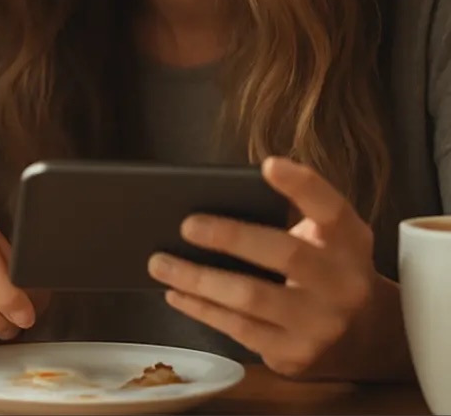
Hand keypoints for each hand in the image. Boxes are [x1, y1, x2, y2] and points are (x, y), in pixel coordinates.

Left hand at [148, 157, 383, 377]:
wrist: (361, 332)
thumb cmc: (322, 262)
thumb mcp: (323, 233)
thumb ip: (290, 212)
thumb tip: (215, 198)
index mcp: (347, 238)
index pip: (330, 206)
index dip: (301, 185)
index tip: (268, 165)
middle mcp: (343, 282)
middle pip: (286, 255)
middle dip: (231, 238)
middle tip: (186, 225)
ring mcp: (321, 324)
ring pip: (252, 298)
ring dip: (199, 279)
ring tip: (160, 262)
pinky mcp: (296, 354)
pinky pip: (240, 330)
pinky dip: (202, 309)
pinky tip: (176, 293)